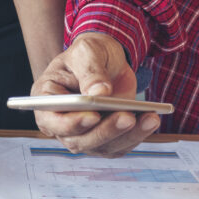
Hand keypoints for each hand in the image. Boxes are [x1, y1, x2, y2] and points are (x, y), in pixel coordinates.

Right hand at [31, 32, 160, 156]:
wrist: (105, 60)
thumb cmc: (88, 54)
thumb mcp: (87, 51)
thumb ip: (90, 70)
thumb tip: (99, 93)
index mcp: (47, 101)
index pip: (52, 121)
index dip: (70, 123)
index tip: (92, 115)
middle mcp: (62, 124)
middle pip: (79, 140)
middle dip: (106, 131)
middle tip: (127, 117)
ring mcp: (83, 135)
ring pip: (102, 147)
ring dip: (127, 135)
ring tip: (150, 118)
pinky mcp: (105, 139)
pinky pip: (120, 145)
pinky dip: (138, 135)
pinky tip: (151, 119)